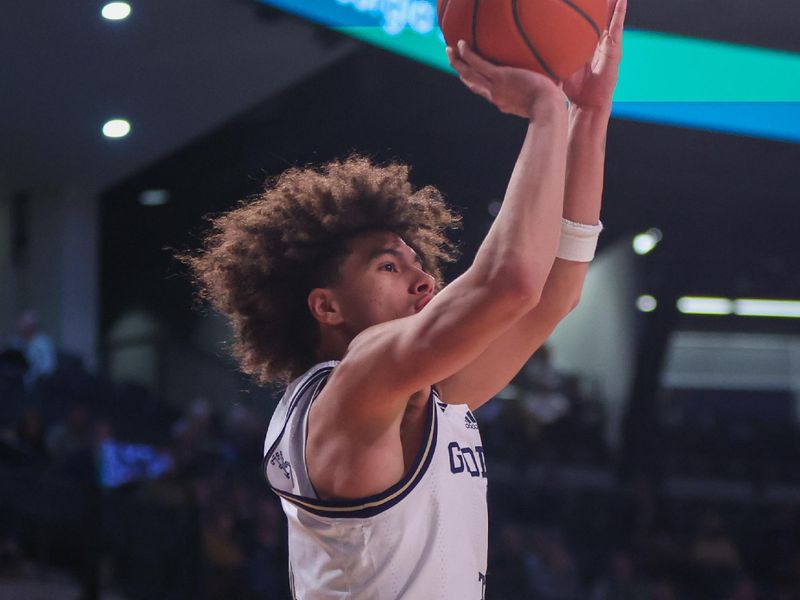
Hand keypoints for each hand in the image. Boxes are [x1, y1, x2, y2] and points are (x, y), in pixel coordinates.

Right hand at [446, 40, 565, 119]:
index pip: (488, 93)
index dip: (478, 85)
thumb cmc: (553, 105)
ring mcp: (495, 88)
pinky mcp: (499, 77)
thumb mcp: (546, 97)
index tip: (473, 79)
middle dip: (461, 72)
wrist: (548, 108)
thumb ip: (547, 89)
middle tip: (453, 62)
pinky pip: (478, 64)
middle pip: (473, 84)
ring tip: (449, 51)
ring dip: (457, 63)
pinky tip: (461, 43)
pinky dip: (468, 54)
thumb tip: (561, 81)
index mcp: (504, 103)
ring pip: (469, 74)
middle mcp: (495, 97)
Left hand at [562, 0, 626, 111]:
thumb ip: (552, 55)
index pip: (587, 24)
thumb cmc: (573, 90)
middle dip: (602, 4)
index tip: (583, 0)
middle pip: (601, 19)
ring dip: (614, 4)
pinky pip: (617, 29)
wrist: (587, 104)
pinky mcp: (615, 52)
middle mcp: (599, 45)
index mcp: (587, 47)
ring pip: (612, 20)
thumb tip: (533, 46)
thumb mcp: (560, 66)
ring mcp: (609, 47)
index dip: (588, 11)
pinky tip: (622, 1)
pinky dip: (620, 14)